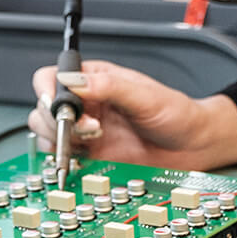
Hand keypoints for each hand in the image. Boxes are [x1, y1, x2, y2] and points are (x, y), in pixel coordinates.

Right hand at [27, 59, 236, 170]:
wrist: (192, 146)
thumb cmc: (175, 113)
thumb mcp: (144, 95)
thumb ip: (109, 87)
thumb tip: (74, 80)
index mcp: (95, 80)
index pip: (53, 76)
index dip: (48, 89)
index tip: (57, 104)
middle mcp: (85, 104)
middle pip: (43, 108)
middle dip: (56, 119)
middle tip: (87, 127)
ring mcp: (85, 132)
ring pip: (47, 135)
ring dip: (62, 140)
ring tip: (94, 139)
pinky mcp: (90, 157)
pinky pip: (63, 159)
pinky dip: (67, 161)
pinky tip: (89, 157)